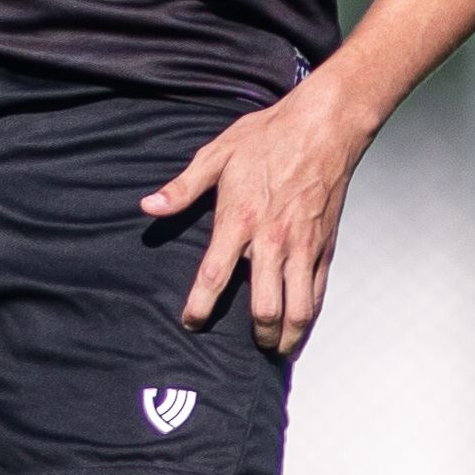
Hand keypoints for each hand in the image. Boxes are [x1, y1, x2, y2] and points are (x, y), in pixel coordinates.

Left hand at [141, 81, 381, 359]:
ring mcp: (303, 247)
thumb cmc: (270, 136)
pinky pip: (318, 293)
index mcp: (240, 220)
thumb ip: (183, 187)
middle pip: (264, 308)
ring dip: (286, 336)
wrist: (325, 126)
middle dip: (255, 335)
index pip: (213, 277)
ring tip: (275, 347)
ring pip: (298, 310)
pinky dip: (309, 317)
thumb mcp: (218, 154)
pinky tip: (299, 326)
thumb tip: (149, 206)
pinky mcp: (325, 247)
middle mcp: (273, 241)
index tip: (191, 322)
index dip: (199, 307)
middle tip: (246, 345)